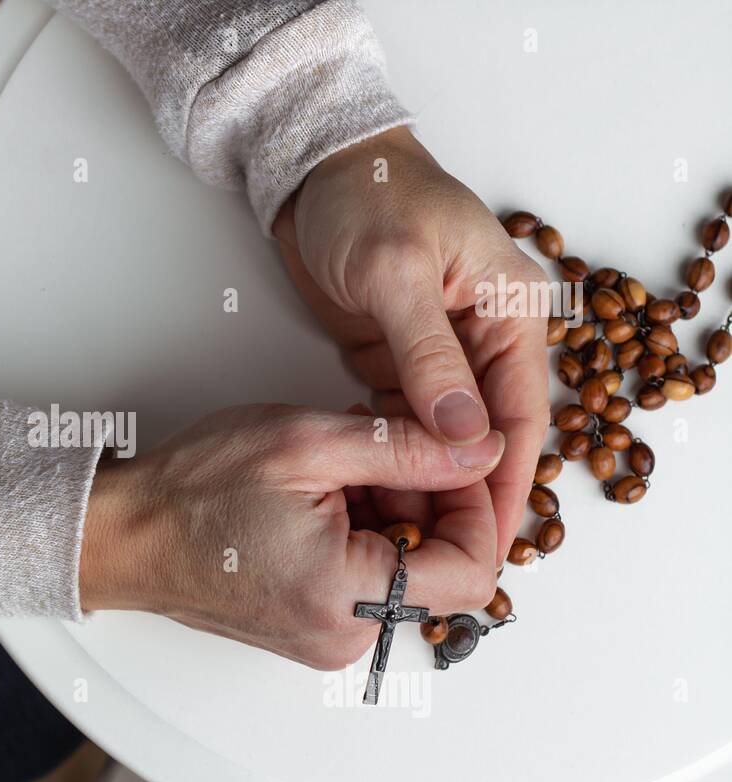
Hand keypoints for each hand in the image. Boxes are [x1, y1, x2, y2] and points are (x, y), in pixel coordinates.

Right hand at [78, 403, 502, 668]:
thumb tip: (481, 450)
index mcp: (346, 600)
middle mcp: (342, 637)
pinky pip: (364, 580)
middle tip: (375, 449)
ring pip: (403, 570)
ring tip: (334, 469)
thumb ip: (407, 447)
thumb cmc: (191, 494)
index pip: (472, 568)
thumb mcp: (306, 445)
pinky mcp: (307, 627)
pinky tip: (320, 495)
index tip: (446, 456)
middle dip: (423, 499)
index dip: (472, 503)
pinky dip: (360, 531)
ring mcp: (323, 638)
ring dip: (389, 510)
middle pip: (439, 569)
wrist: (121, 535)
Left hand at [272, 127, 548, 566]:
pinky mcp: (395, 360)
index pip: (519, 413)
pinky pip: (403, 422)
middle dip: (469, 493)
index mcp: (509, 310)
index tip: (489, 539)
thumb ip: (428, 356)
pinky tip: (381, 496)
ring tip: (411, 538)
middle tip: (449, 556)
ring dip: (429, 481)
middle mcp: (482, 337)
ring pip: (443, 435)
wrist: (314, 171)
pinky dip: (395, 457)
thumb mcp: (396, 273)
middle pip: (485, 434)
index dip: (505, 480)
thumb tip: (465, 433)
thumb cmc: (368, 197)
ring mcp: (438, 352)